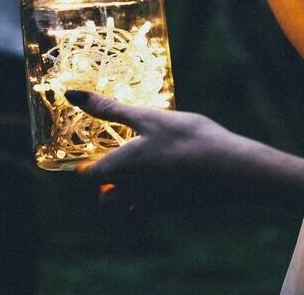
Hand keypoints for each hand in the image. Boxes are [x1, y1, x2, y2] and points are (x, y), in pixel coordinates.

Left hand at [65, 90, 264, 208]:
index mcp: (118, 169)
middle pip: (105, 199)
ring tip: (138, 170)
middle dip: (104, 185)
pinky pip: (152, 209)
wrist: (232, 170)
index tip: (91, 149)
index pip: (87, 176)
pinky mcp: (174, 207)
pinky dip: (150, 197)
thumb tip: (71, 95)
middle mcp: (131, 192)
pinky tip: (165, 176)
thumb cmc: (187, 140)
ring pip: (127, 208)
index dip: (84, 164)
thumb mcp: (147, 117)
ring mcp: (153, 204)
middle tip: (114, 160)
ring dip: (125, 195)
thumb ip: (109, 108)